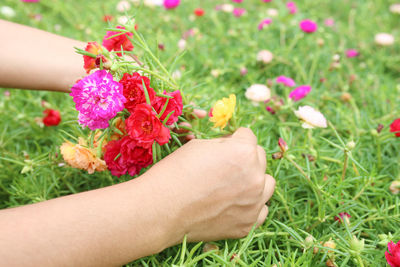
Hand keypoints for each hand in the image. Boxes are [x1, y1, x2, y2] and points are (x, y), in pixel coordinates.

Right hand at [143, 127, 274, 242]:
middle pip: (260, 159)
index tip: (223, 145)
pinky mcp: (248, 224)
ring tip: (233, 184)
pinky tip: (234, 203)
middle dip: (245, 158)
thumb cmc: (176, 172)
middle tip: (225, 165)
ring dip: (254, 180)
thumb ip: (225, 144)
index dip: (234, 138)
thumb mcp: (199, 145)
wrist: (161, 209)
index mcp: (245, 152)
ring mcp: (254, 203)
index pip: (248, 136)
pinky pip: (261, 209)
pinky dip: (251, 205)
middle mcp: (256, 177)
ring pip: (266, 184)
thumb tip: (234, 147)